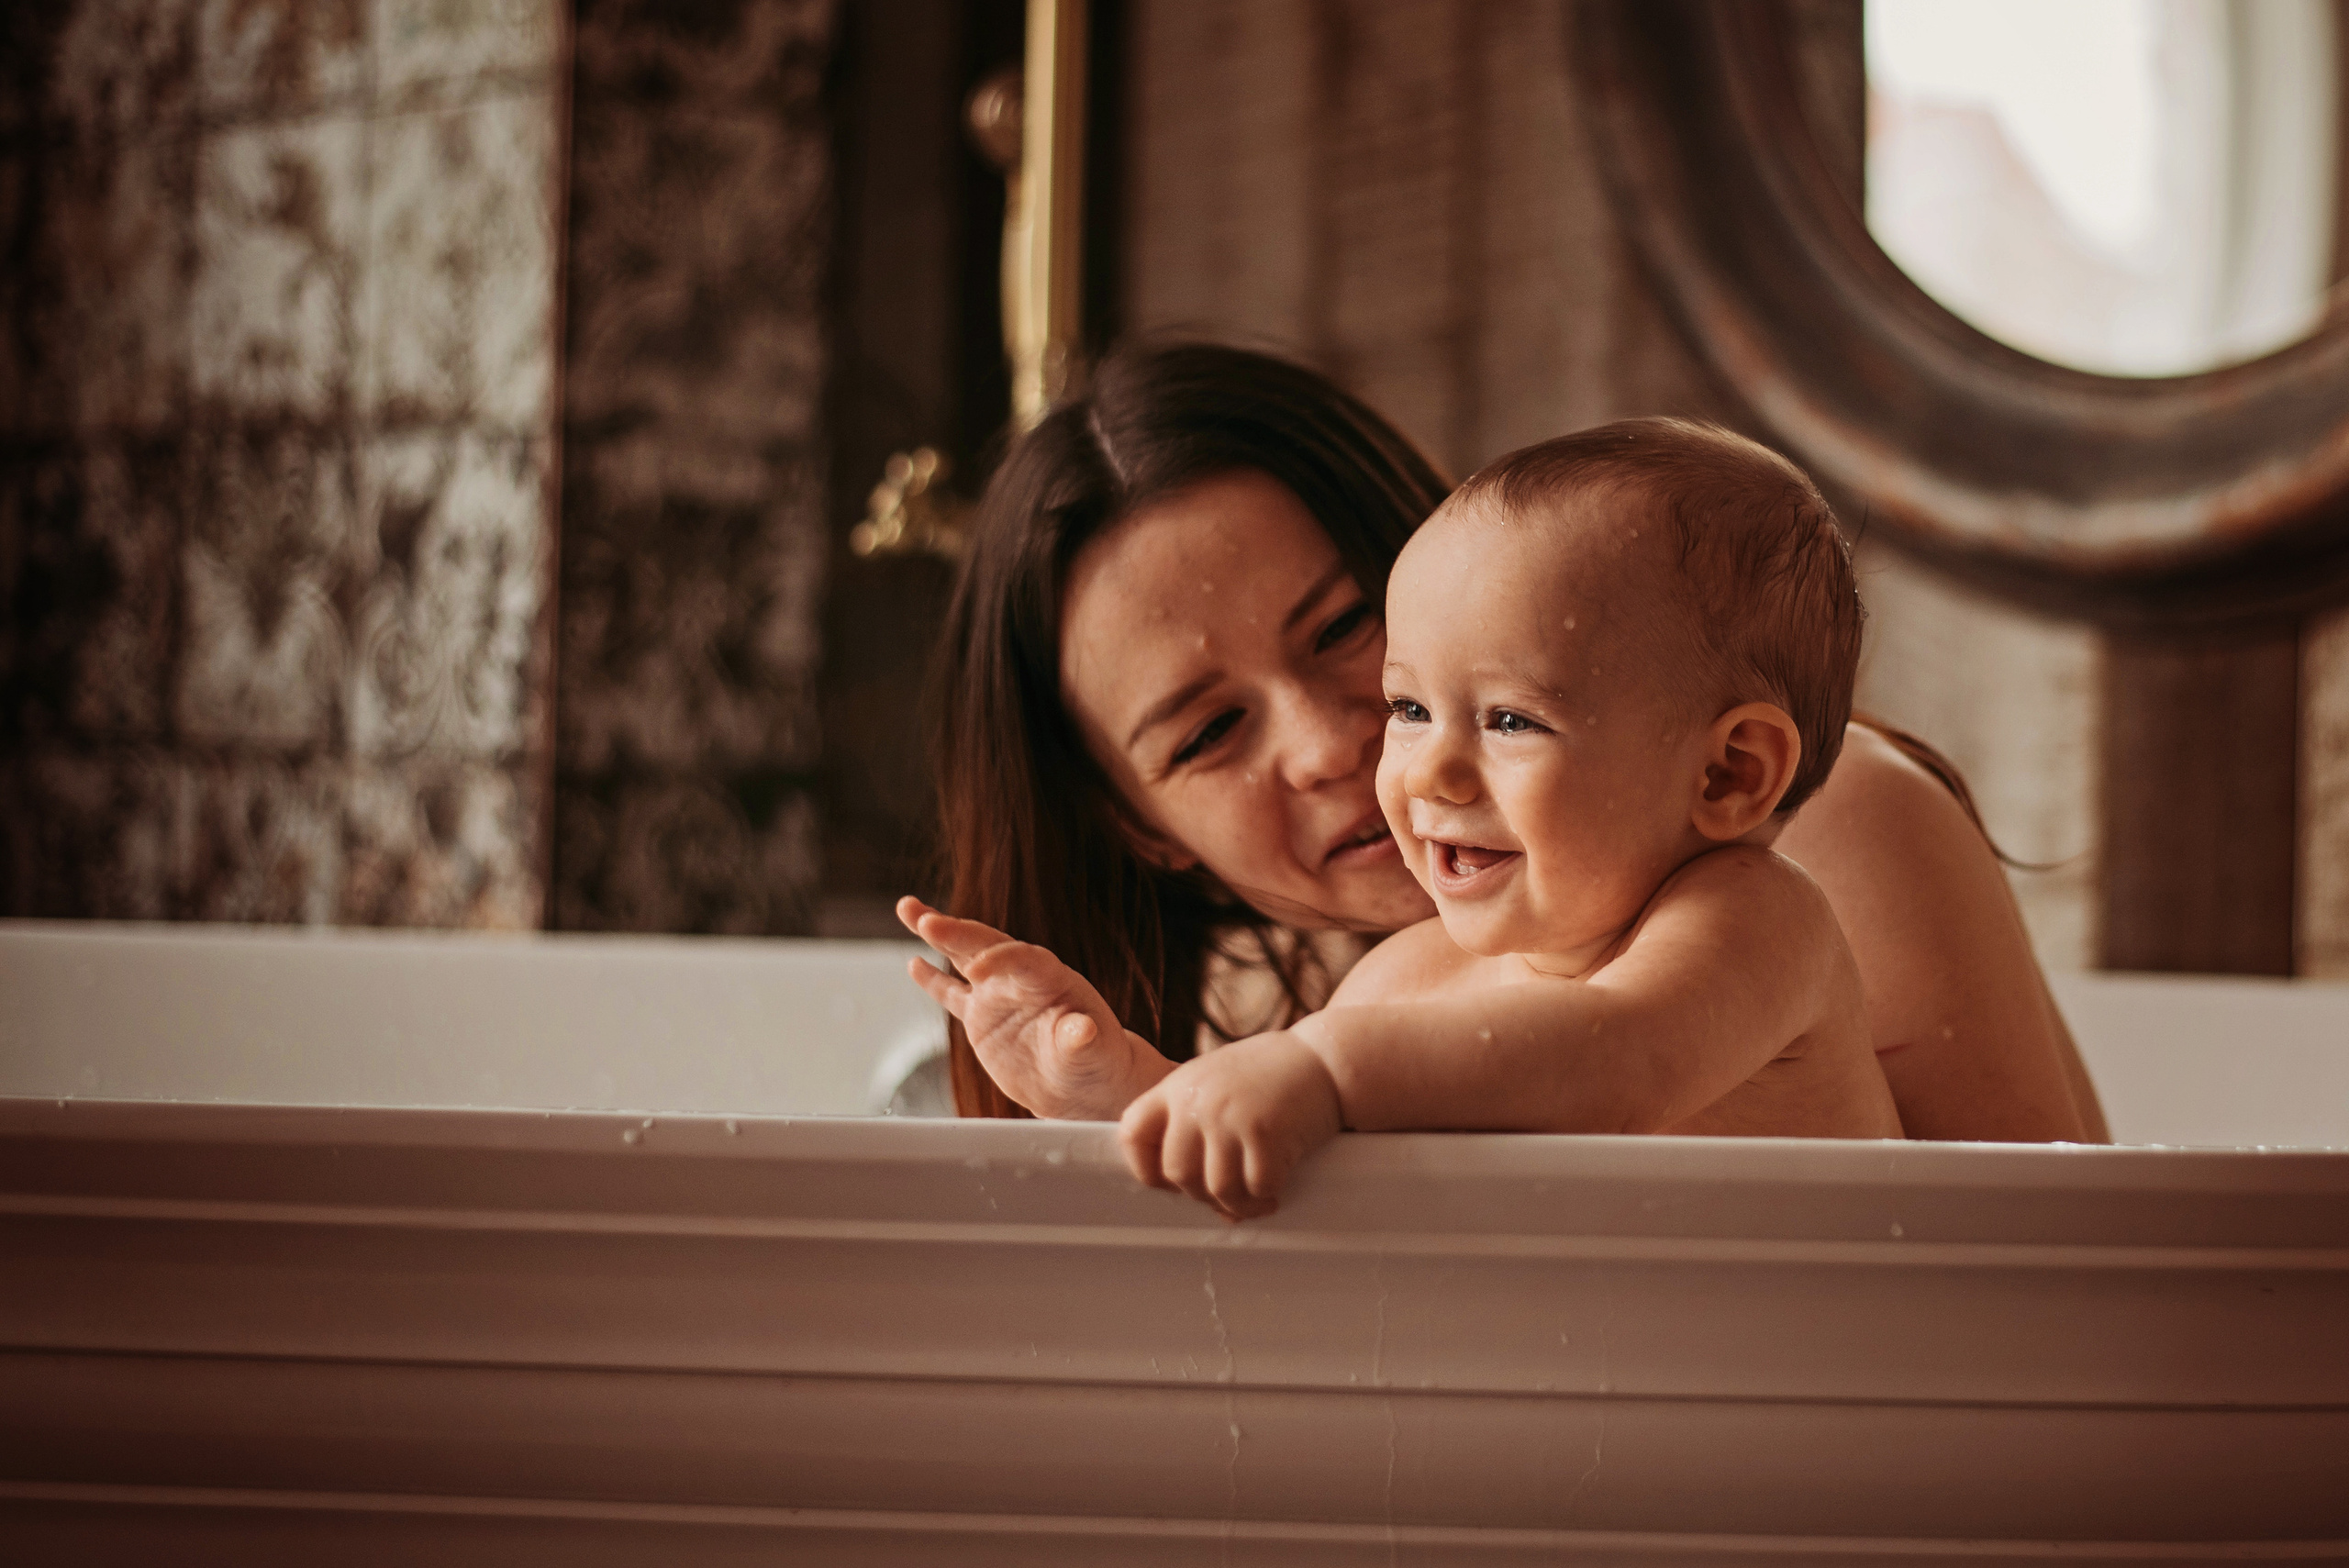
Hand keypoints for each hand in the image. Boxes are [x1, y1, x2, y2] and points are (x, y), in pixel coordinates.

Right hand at [897, 896, 1172, 1119]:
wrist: (1085, 1084)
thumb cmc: (1098, 1063)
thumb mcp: (1092, 1053)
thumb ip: (1082, 1039)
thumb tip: (1082, 1030)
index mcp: (1052, 979)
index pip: (1024, 958)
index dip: (1001, 959)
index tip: (977, 970)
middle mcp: (1021, 979)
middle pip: (986, 945)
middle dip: (956, 932)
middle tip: (927, 920)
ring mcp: (999, 996)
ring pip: (963, 957)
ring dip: (938, 932)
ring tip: (908, 908)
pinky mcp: (982, 1018)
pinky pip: (953, 994)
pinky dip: (932, 979)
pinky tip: (913, 962)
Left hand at [1119, 1030, 1343, 1220]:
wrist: (1324, 1057)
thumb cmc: (1272, 1075)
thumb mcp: (1217, 1081)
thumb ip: (1194, 1122)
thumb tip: (1188, 1189)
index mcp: (1178, 1086)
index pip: (1133, 1133)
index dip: (1145, 1168)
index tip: (1171, 1182)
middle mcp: (1198, 1101)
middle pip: (1177, 1173)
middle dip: (1201, 1195)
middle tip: (1227, 1195)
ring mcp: (1230, 1117)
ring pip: (1217, 1189)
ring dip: (1236, 1205)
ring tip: (1254, 1201)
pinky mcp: (1265, 1133)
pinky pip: (1255, 1188)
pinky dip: (1263, 1199)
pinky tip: (1274, 1194)